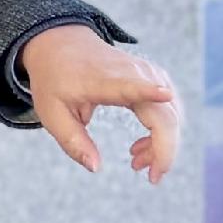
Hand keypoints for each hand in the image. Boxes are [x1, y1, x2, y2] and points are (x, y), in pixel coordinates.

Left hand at [19, 23, 181, 184]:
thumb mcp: (51, 114)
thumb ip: (73, 142)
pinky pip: (169, 109)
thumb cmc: (55, 81)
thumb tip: (95, 168)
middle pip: (163, 112)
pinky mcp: (155, 77)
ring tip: (135, 161)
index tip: (165, 95)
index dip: (148, 90)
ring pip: (171, 113)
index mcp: (101, 80)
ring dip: (163, 143)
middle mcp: (131, 72)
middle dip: (164, 149)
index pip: (129, 84)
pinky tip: (141, 145)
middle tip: (150, 177)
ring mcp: (147, 73)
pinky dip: (162, 132)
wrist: (62, 45)